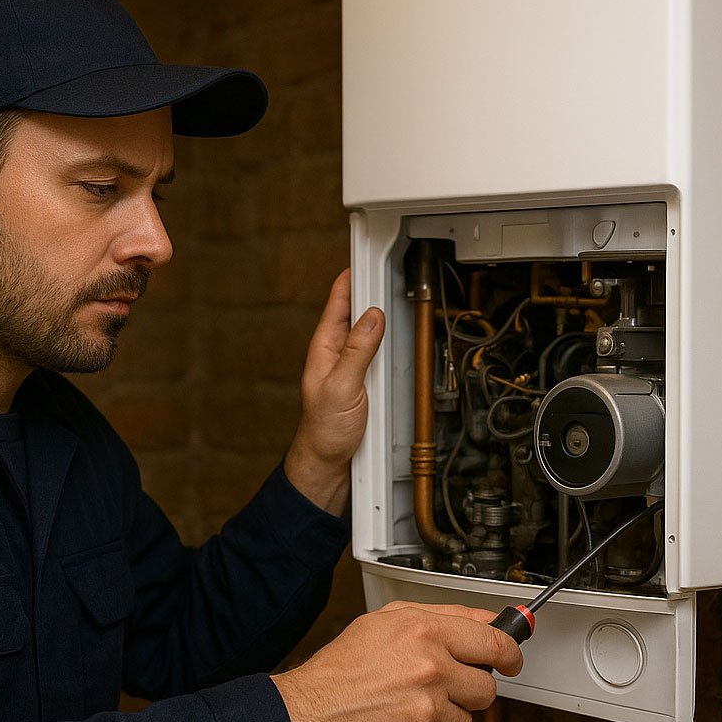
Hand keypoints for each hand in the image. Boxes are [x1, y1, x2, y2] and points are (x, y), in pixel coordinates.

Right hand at [271, 602, 523, 721]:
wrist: (307, 715)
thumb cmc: (341, 670)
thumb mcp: (384, 622)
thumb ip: (439, 616)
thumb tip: (486, 619)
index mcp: (425, 633)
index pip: (494, 642)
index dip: (510, 654)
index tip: (512, 660)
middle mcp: (431, 669)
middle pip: (486, 689)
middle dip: (467, 692)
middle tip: (437, 690)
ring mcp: (428, 710)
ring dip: (442, 720)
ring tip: (404, 709)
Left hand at [285, 269, 383, 514]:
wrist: (329, 466)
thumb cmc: (325, 432)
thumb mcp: (343, 387)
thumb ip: (358, 351)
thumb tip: (372, 316)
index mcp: (324, 349)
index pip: (338, 303)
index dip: (350, 278)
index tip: (362, 255)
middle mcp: (336, 355)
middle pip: (356, 314)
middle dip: (370, 291)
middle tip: (387, 266)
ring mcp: (350, 369)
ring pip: (369, 334)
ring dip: (381, 317)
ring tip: (395, 294)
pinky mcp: (363, 385)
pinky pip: (378, 356)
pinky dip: (388, 343)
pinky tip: (397, 339)